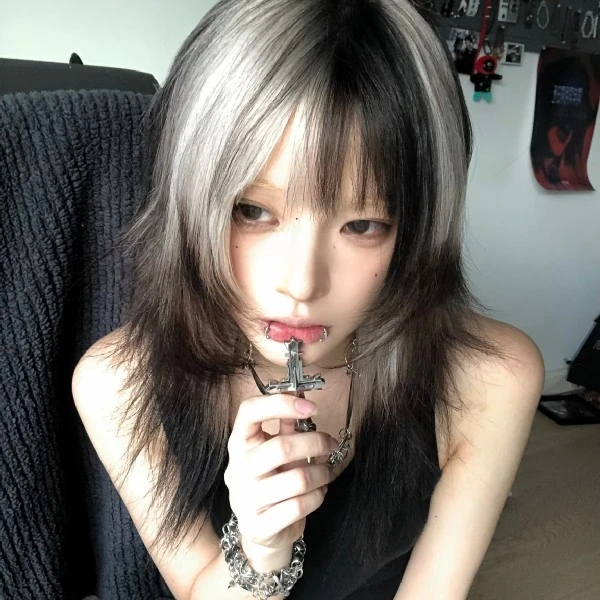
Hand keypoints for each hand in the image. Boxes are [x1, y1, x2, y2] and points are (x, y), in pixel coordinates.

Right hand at [224, 393, 338, 557]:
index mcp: (239, 443)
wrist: (262, 530)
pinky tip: (318, 492)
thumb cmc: (272, 481)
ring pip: (297, 479)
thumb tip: (302, 400)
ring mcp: (244, 499)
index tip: (311, 406)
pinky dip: (317, 497)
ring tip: (327, 472)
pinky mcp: (257, 525)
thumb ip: (286, 427)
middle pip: (281, 447)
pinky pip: (299, 506)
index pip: (249, 411)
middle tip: (332, 444)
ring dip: (322, 473)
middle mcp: (237, 469)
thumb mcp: (274, 450)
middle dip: (316, 443)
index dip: (280, 403)